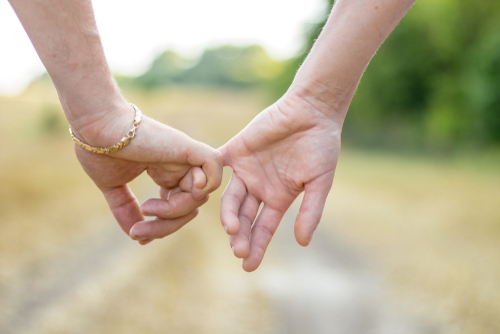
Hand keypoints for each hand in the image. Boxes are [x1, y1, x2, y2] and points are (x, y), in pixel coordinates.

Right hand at [73, 102, 222, 243]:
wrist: (94, 127)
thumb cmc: (99, 149)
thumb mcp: (114, 187)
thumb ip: (126, 209)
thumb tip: (136, 235)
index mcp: (165, 172)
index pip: (179, 207)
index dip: (163, 225)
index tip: (136, 232)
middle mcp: (178, 166)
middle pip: (191, 206)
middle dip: (167, 225)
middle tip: (139, 230)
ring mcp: (184, 157)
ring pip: (201, 195)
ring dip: (175, 212)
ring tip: (147, 207)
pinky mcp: (187, 147)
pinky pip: (214, 167)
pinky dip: (205, 184)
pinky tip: (175, 191)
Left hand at [219, 92, 341, 270]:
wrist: (312, 112)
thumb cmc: (321, 147)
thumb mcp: (320, 183)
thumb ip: (310, 212)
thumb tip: (303, 243)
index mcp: (279, 198)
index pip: (263, 228)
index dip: (256, 247)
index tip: (248, 266)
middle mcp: (259, 188)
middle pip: (244, 218)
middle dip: (240, 236)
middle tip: (237, 250)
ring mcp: (246, 170)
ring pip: (230, 198)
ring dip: (229, 215)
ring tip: (230, 229)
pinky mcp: (235, 150)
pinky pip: (217, 164)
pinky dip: (208, 176)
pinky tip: (203, 191)